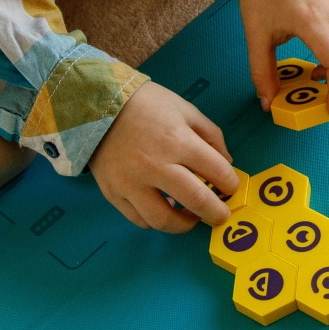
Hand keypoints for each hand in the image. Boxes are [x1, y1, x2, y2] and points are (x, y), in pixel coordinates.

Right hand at [89, 82, 236, 231]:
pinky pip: (139, 219)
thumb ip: (211, 135)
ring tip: (192, 218)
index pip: (216, 171)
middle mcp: (155, 165)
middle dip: (216, 213)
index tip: (231, 188)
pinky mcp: (113, 193)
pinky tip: (165, 211)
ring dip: (185, 225)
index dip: (230, 184)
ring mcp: (132, 183)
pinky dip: (155, 221)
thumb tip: (227, 163)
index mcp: (177, 141)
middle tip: (221, 215)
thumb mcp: (185, 109)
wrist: (97, 106)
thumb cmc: (146, 105)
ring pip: (164, 220)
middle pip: (196, 201)